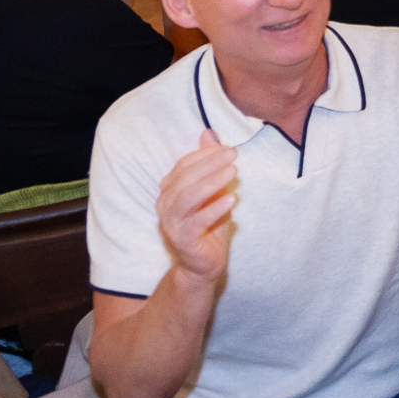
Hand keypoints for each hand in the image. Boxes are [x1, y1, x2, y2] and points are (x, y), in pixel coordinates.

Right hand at [156, 129, 238, 285]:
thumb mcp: (212, 191)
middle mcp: (165, 205)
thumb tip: (209, 133)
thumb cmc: (208, 225)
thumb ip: (209, 165)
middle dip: (209, 164)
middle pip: (184, 178)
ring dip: (211, 182)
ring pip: (187, 197)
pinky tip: (231, 200)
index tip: (227, 148)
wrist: (203, 264)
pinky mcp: (182, 239)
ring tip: (233, 172)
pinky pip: (196, 221)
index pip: (182, 166)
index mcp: (169, 191)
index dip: (204, 155)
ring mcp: (171, 223)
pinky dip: (214, 209)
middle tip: (233, 155)